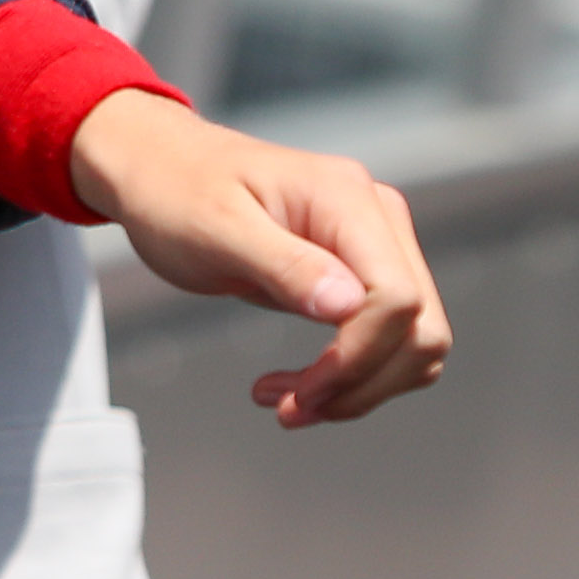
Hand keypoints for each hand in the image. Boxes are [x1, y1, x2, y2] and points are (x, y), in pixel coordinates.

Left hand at [64, 92, 446, 425]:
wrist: (159, 169)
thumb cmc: (176, 190)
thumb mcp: (215, 229)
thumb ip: (283, 265)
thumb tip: (349, 305)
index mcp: (346, 197)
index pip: (397, 297)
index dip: (359, 356)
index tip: (303, 389)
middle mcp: (376, 217)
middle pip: (420, 327)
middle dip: (362, 384)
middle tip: (290, 409)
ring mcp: (374, 245)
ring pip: (414, 342)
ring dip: (360, 389)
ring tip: (286, 403)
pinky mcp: (360, 273)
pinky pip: (386, 340)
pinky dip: (353, 376)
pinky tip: (298, 385)